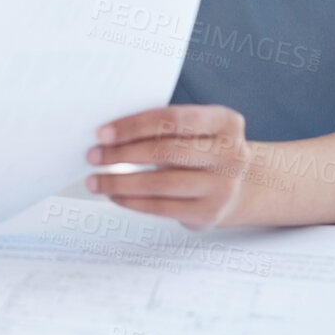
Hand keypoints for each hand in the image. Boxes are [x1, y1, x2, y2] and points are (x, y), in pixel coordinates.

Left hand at [84, 104, 251, 228]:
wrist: (240, 187)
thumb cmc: (203, 150)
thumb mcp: (195, 129)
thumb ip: (163, 127)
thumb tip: (109, 134)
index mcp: (225, 122)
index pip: (172, 120)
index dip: (134, 126)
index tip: (103, 133)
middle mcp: (231, 155)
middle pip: (166, 152)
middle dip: (122, 154)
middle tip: (93, 155)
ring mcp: (223, 187)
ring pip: (161, 183)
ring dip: (120, 182)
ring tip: (95, 180)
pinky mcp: (210, 214)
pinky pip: (162, 207)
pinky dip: (133, 201)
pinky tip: (114, 195)